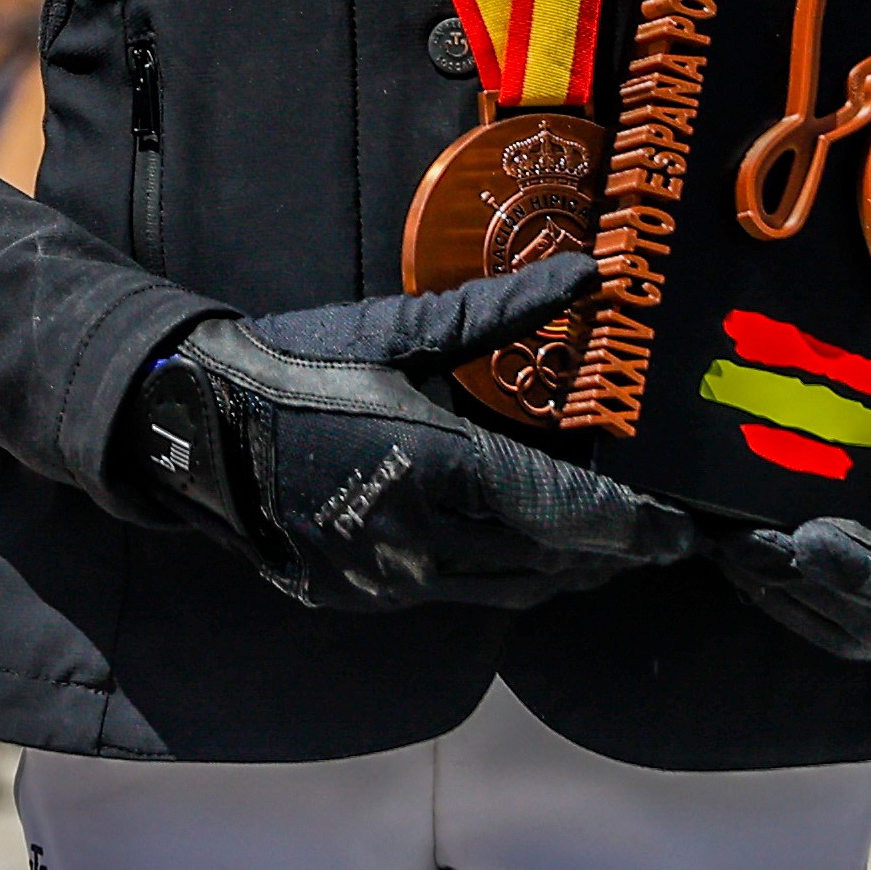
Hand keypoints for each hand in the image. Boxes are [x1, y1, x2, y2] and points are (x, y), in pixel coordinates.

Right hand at [120, 252, 696, 613]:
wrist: (186, 426)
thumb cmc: (292, 365)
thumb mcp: (396, 331)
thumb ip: (500, 313)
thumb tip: (589, 273)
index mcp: (441, 464)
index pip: (571, 511)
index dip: (638, 526)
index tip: (684, 527)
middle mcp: (425, 536)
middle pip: (553, 562)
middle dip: (611, 553)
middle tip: (656, 536)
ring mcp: (392, 576)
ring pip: (511, 589)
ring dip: (563, 571)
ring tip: (600, 548)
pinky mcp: (363, 595)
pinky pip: (459, 594)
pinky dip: (504, 577)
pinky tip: (514, 551)